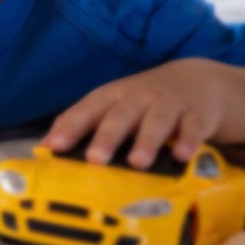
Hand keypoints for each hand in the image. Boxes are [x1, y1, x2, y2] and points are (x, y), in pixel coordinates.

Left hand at [40, 59, 228, 169]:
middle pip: (120, 115)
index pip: (87, 110)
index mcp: (113, 96)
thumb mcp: (114, 105)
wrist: (200, 81)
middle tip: (95, 160)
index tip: (53, 147)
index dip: (69, 128)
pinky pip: (193, 128)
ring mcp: (169, 104)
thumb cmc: (146, 101)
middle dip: (106, 137)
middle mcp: (139, 97)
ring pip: (156, 121)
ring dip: (146, 141)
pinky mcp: (199, 114)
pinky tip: (183, 156)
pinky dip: (189, 141)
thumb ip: (83, 123)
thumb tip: (44, 147)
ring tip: (138, 163)